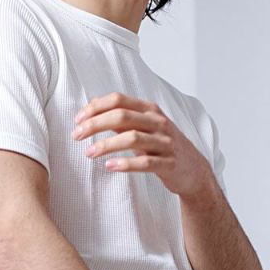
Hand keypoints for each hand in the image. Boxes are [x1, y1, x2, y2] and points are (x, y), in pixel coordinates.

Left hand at [71, 92, 213, 198]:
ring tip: (88, 153)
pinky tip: (109, 166)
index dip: (95, 107)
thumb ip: (121, 118)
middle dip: (95, 124)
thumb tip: (93, 107)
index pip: (118, 100)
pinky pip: (145, 162)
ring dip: (106, 145)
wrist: (193, 170)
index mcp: (150, 110)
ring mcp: (165, 143)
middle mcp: (158, 122)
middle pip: (122, 116)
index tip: (77, 119)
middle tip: (76, 135)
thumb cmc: (163, 146)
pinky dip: (125, 163)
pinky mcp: (169, 163)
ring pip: (132, 138)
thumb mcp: (144, 127)